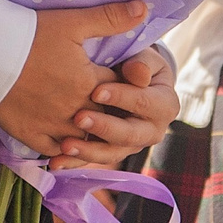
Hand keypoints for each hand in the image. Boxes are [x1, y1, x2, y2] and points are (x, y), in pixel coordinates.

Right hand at [0, 0, 149, 156]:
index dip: (123, 84)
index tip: (122, 79)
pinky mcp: (29, 134)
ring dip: (89, 134)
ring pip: (82, 140)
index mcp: (89, 83)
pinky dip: (63, 150)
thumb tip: (143, 8)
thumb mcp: (71, 22)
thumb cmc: (27, 34)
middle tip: (110, 104)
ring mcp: (52, 125)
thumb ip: (109, 18)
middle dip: (110, 111)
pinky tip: (66, 144)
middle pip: (104, 117)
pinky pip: (54, 151)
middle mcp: (75, 110)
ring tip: (90, 124)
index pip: (119, 89)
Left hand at [56, 45, 176, 165]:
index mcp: (166, 106)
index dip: (121, 98)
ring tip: (64, 145)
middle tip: (79, 118)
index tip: (95, 91)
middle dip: (104, 128)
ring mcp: (132, 146)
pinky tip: (56, 162)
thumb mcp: (144, 58)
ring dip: (87, 151)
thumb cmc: (136, 64)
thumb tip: (139, 74)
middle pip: (130, 135)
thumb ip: (142, 63)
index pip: (145, 103)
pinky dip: (74, 163)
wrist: (129, 80)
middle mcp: (153, 131)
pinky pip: (93, 161)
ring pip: (112, 154)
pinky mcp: (112, 152)